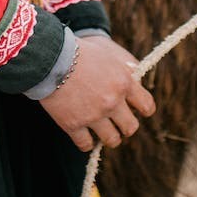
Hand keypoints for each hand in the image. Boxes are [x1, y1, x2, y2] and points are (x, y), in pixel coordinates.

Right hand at [39, 35, 155, 151]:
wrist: (49, 57)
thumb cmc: (78, 51)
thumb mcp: (107, 55)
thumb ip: (124, 70)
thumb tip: (136, 80)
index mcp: (123, 83)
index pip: (147, 106)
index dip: (143, 110)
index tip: (136, 110)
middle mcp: (112, 102)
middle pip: (131, 128)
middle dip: (125, 127)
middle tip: (116, 123)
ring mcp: (93, 115)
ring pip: (112, 140)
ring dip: (108, 137)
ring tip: (101, 131)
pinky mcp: (73, 125)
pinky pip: (86, 145)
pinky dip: (86, 142)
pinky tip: (82, 135)